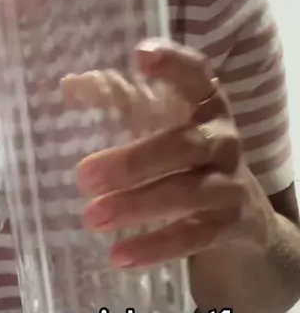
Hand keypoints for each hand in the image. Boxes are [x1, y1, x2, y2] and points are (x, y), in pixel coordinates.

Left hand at [66, 40, 266, 268]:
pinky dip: (155, 247)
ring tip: (90, 217)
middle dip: (133, 162)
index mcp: (205, 103)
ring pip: (186, 193)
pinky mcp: (231, 224)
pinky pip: (193, 237)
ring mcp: (230, 182)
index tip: (139, 56)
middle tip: (82, 177)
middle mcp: (223, 138)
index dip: (173, 63)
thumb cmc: (184, 152)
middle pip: (183, 145)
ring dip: (136, 205)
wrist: (244, 212)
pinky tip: (117, 256)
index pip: (196, 75)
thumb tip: (68, 86)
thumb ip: (118, 100)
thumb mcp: (159, 123)